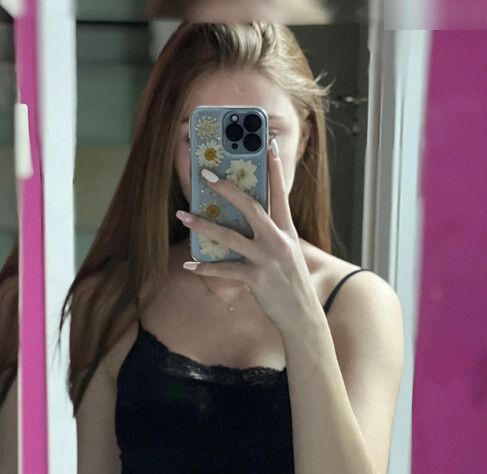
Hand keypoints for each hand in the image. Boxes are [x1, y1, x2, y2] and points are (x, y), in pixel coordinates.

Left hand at [176, 139, 316, 333]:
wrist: (302, 314)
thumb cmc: (291, 283)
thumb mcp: (288, 254)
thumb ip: (272, 236)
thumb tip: (251, 222)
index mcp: (287, 231)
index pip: (280, 194)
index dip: (274, 169)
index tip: (267, 145)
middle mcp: (278, 241)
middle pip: (250, 207)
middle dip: (227, 189)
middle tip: (206, 175)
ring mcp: (267, 259)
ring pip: (230, 237)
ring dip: (204, 225)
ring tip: (183, 216)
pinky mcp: (256, 278)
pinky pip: (225, 270)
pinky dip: (205, 268)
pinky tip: (188, 265)